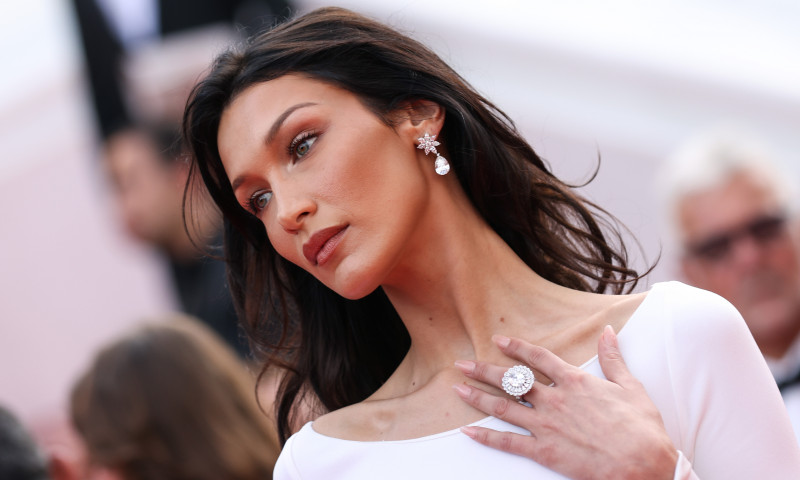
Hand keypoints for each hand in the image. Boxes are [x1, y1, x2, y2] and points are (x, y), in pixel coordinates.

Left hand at [453, 326, 677, 479]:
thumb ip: (613, 358)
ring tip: (457, 389)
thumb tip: (608, 331)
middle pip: (512, 381)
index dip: (516, 348)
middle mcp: (555, 400)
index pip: (537, 358)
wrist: (644, 464)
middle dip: (484, 370)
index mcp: (575, 382)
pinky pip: (508, 443)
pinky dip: (486, 437)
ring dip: (478, 397)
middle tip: (462, 364)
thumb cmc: (641, 428)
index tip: (498, 341)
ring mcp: (547, 426)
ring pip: (504, 408)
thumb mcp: (631, 386)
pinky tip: (468, 432)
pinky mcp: (545, 451)